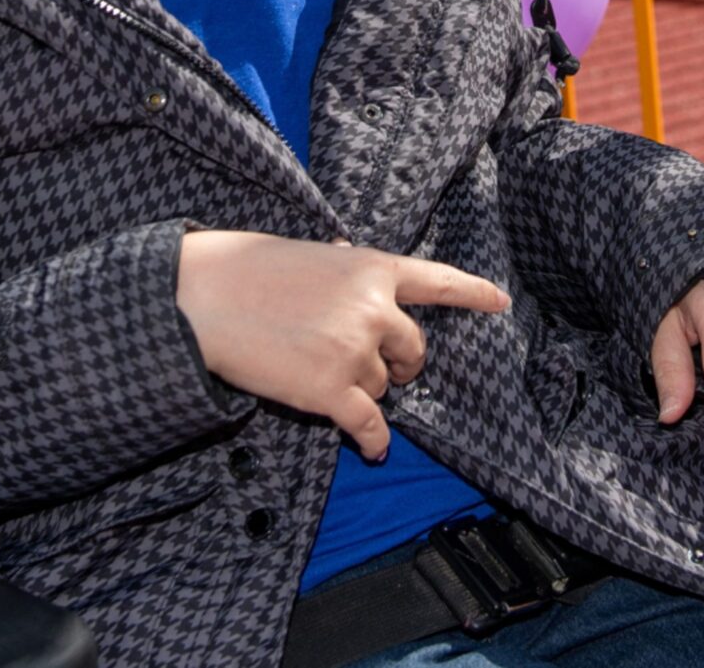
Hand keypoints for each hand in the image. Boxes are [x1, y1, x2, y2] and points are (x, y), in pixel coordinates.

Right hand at [176, 232, 509, 460]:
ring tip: (320, 374)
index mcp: (371, 268)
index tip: (500, 303)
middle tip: (375, 365)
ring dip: (362, 389)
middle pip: (412, 351)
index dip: (472, 293)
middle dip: (400, 364)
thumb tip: (356, 270)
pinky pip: (368, 425)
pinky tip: (371, 448)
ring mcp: (354, 351)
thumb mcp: (309, 254)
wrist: (202, 297)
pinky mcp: (330, 391)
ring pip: (383, 387)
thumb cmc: (247, 269)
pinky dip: (372, 440)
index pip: (436, 280)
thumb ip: (344, 271)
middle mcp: (373, 309)